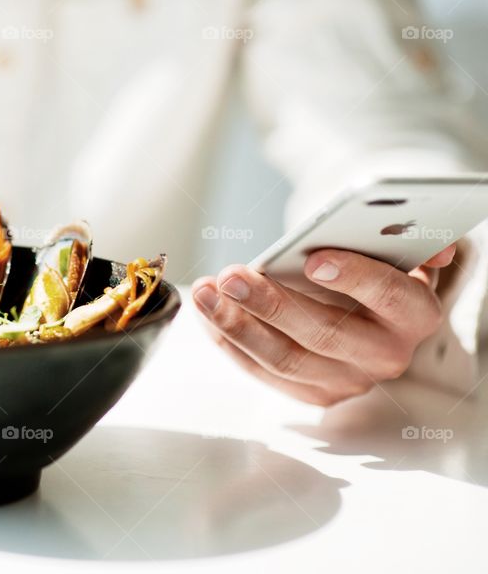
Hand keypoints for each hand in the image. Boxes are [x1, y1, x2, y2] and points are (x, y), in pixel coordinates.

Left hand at [191, 245, 455, 405]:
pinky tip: (207, 314)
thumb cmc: (372, 268)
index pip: (389, 295)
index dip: (354, 277)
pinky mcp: (313, 394)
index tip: (313, 259)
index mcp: (414, 314)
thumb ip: (405, 242)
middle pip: (324, 333)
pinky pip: (263, 372)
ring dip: (236, 325)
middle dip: (271, 304)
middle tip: (231, 277)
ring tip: (205, 292)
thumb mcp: (394, 250)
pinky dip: (230, 342)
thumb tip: (432, 245)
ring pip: (285, 359)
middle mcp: (385, 355)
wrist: (365, 306)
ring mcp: (347, 381)